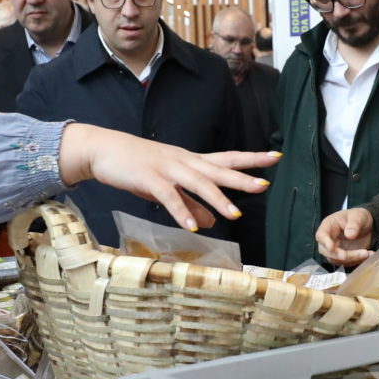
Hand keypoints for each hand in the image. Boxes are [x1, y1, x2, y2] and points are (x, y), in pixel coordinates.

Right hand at [59, 125, 276, 232]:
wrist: (103, 150)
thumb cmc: (138, 167)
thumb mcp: (168, 186)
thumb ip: (191, 204)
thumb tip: (213, 221)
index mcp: (191, 162)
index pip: (226, 158)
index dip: (250, 159)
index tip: (275, 157)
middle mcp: (184, 162)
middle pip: (218, 169)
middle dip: (243, 177)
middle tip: (265, 185)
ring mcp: (168, 168)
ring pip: (198, 182)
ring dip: (217, 199)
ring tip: (236, 214)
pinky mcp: (149, 178)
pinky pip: (169, 197)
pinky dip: (181, 212)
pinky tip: (193, 227)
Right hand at [316, 208, 375, 265]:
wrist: (366, 225)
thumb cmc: (358, 217)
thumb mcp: (358, 216)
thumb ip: (354, 225)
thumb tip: (349, 235)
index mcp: (329, 225)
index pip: (321, 235)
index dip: (325, 242)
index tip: (331, 248)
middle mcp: (329, 238)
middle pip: (325, 250)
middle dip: (337, 255)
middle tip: (350, 255)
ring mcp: (335, 249)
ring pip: (336, 259)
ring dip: (351, 259)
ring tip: (366, 253)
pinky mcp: (343, 256)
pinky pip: (347, 262)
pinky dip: (357, 261)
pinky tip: (368, 254)